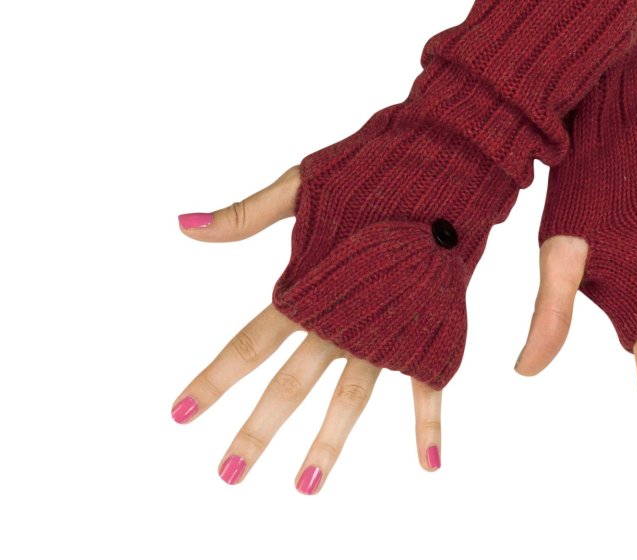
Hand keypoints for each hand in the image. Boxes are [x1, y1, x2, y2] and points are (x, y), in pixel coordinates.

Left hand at [173, 168, 442, 492]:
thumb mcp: (302, 184)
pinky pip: (428, 385)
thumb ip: (246, 214)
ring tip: (306, 487)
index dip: (213, 380)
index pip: (249, 343)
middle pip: (290, 385)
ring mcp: (386, 329)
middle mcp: (342, 317)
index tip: (179, 415)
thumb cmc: (373, 168)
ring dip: (328, 444)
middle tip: (228, 474)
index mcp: (308, 286)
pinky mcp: (429, 329)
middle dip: (257, 431)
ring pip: (351, 399)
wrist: (445, 161)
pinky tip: (429, 463)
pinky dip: (429, 424)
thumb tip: (183, 225)